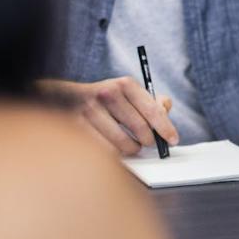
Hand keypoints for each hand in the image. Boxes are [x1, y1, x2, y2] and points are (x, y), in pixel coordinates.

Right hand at [37, 77, 178, 155]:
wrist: (65, 98)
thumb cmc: (106, 100)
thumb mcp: (128, 92)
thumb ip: (151, 100)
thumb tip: (166, 109)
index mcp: (125, 84)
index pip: (153, 110)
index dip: (166, 128)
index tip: (173, 140)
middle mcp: (108, 94)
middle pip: (141, 128)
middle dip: (149, 140)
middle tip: (150, 144)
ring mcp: (90, 110)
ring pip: (123, 143)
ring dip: (132, 149)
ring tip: (133, 147)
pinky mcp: (77, 127)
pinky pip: (105, 150)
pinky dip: (114, 154)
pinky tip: (115, 149)